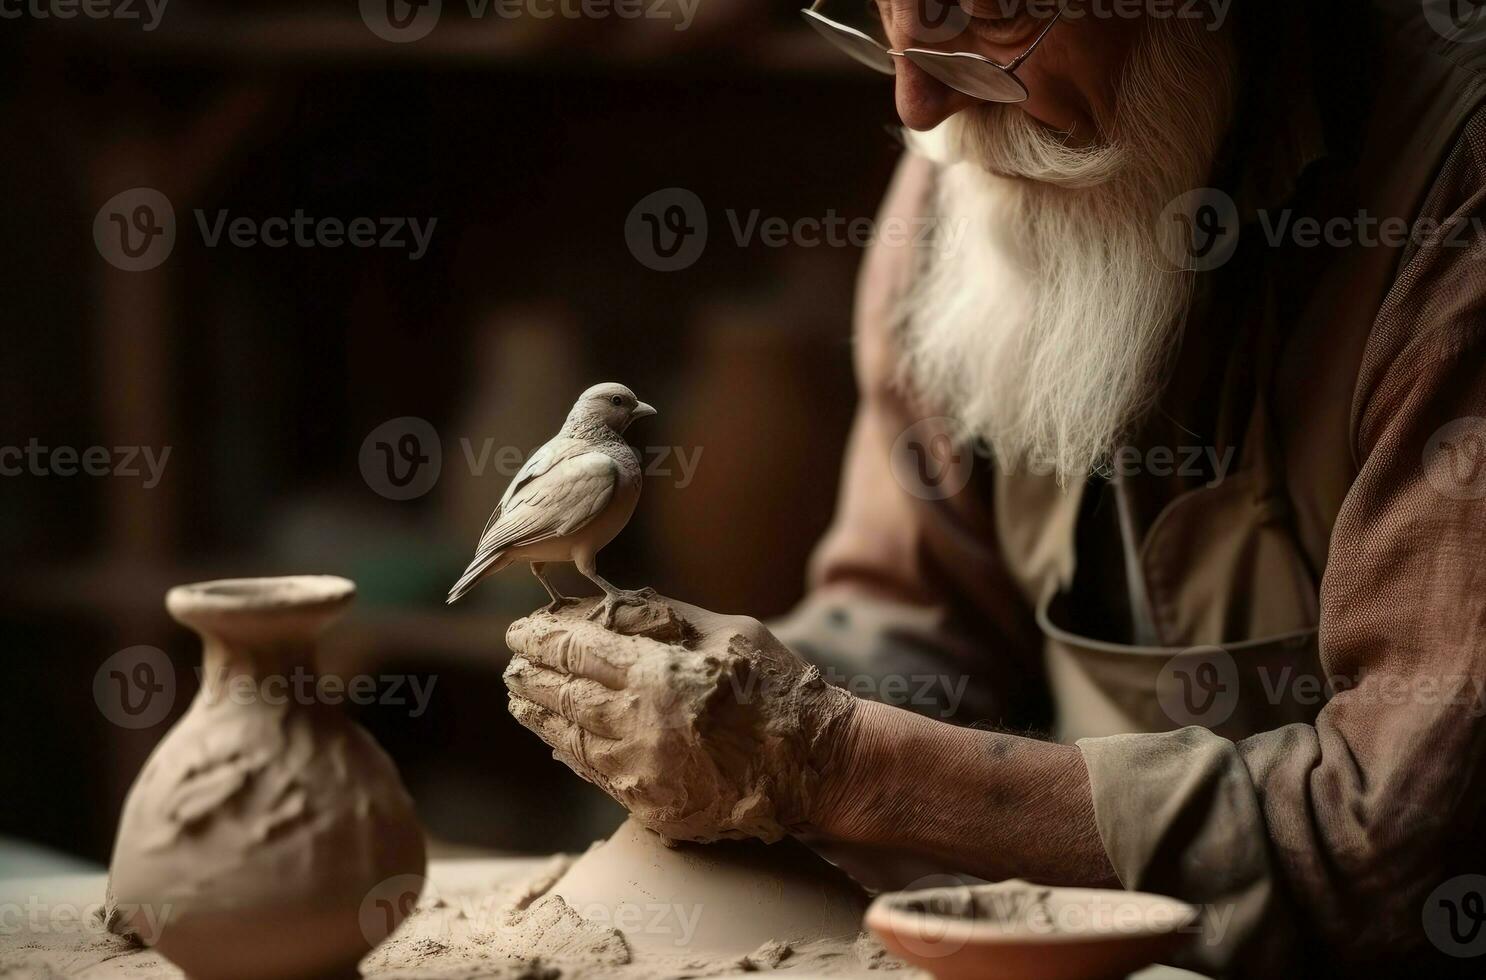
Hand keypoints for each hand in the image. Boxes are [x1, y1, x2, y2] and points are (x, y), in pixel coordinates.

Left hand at [503, 596, 856, 842]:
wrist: (818, 767)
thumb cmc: (778, 688)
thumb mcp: (728, 631)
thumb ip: (663, 618)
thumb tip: (605, 607)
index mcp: (659, 677)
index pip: (578, 651)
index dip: (542, 638)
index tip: (520, 629)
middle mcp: (641, 728)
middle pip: (564, 694)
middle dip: (531, 673)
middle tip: (512, 660)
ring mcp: (643, 774)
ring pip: (570, 738)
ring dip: (540, 713)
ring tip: (521, 696)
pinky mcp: (652, 808)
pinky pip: (595, 774)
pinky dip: (569, 751)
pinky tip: (558, 737)